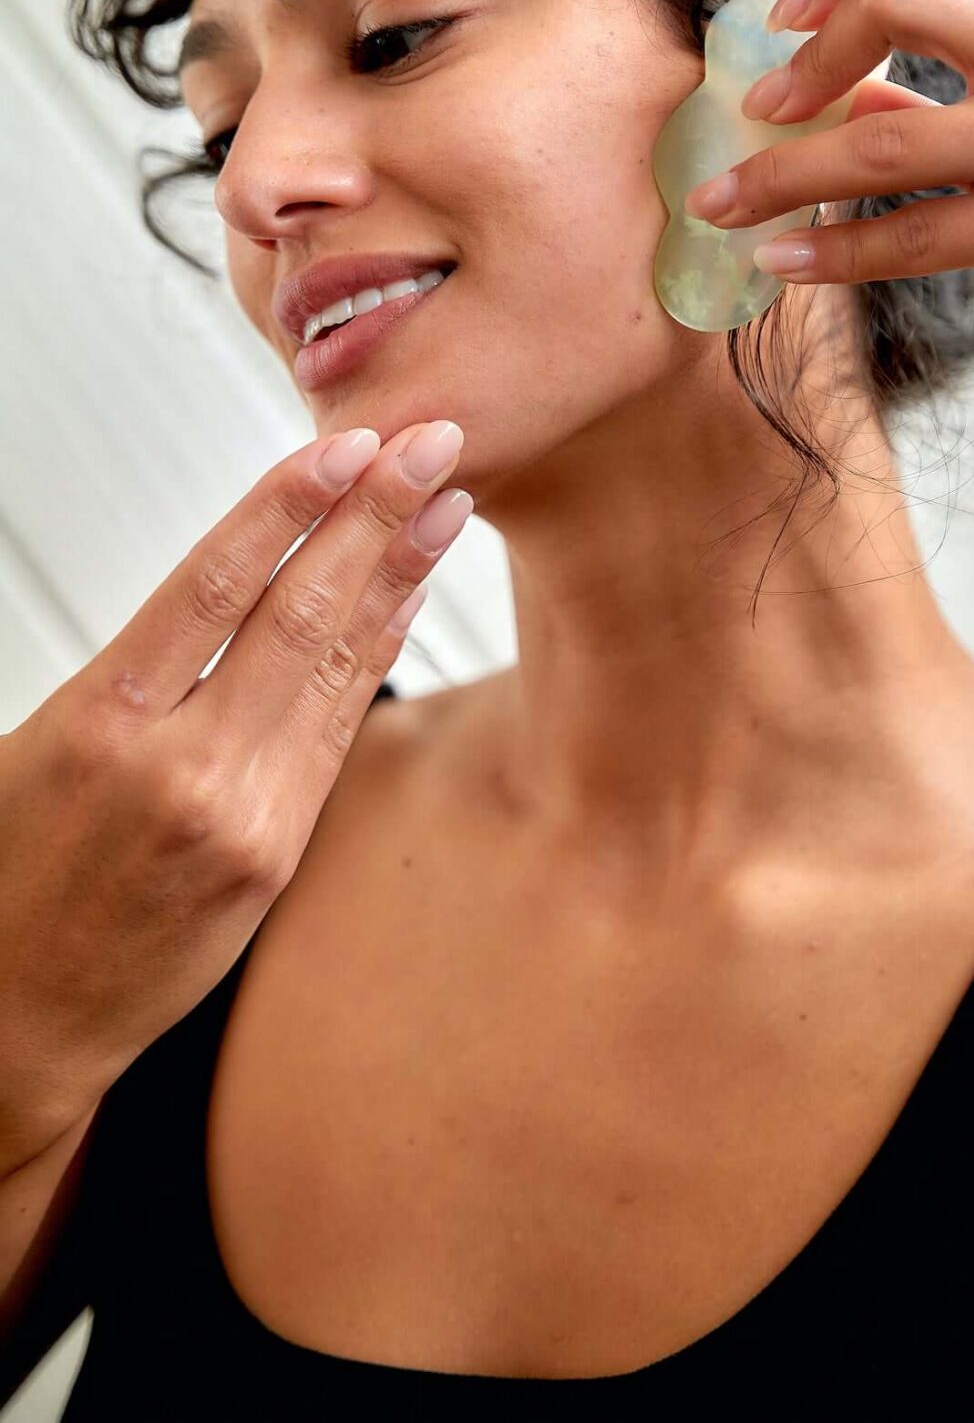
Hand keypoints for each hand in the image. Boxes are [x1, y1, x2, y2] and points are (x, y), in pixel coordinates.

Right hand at [0, 420, 471, 1159]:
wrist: (15, 1017)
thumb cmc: (13, 866)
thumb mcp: (44, 745)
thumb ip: (143, 673)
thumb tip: (242, 582)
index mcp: (104, 722)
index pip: (215, 583)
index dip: (290, 506)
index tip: (348, 446)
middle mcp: (181, 766)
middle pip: (297, 612)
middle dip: (372, 517)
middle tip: (432, 443)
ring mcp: (241, 817)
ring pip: (332, 667)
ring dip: (396, 577)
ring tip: (445, 506)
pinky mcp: (275, 856)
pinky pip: (334, 733)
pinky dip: (373, 658)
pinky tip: (404, 603)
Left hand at [684, 0, 973, 418]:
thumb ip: (946, 96)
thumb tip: (826, 87)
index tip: (780, 23)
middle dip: (796, 55)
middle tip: (747, 108)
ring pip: (881, 135)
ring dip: (777, 172)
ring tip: (717, 202)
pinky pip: (914, 235)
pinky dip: (832, 250)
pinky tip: (781, 259)